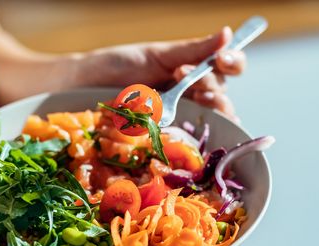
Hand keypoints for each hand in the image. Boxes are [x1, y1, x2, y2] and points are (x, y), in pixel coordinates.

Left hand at [74, 26, 244, 120]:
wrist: (86, 85)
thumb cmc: (119, 65)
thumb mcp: (157, 54)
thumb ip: (192, 49)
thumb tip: (226, 33)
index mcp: (192, 70)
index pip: (226, 67)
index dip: (232, 62)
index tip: (222, 58)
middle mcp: (191, 93)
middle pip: (221, 92)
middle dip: (211, 83)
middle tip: (185, 75)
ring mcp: (181, 115)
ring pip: (213, 116)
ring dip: (211, 105)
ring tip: (196, 96)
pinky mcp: (167, 135)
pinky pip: (193, 138)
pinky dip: (203, 135)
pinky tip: (203, 130)